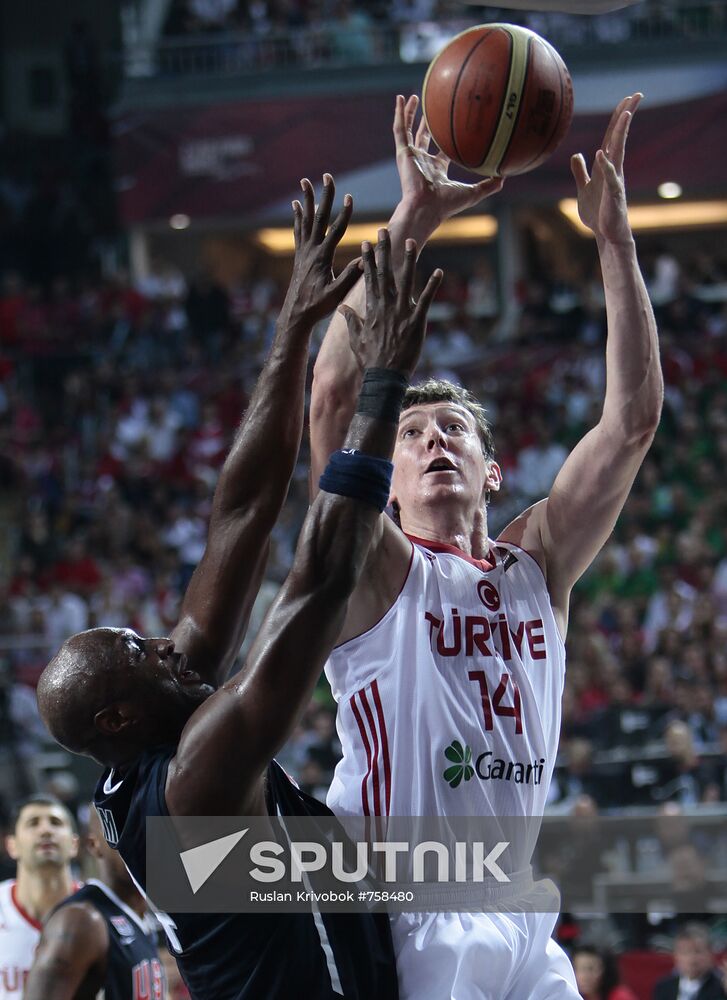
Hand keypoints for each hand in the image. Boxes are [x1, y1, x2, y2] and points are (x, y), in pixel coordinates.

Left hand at [283, 174, 361, 327]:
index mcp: (322, 258)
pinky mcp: (299, 255)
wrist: (295, 315)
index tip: (350, 197)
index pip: (335, 231)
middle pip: (318, 217)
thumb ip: (349, 277)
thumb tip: (363, 260)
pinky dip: (298, 216)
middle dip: (324, 196)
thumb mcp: (336, 295)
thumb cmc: (317, 307)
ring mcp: (303, 251)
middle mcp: (310, 250)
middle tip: (327, 176)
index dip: (344, 214)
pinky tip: (296, 206)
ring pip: (306, 220)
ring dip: (307, 200)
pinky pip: (298, 230)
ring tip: (305, 181)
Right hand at [339, 229, 441, 378]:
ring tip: (411, 241)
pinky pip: (426, 299)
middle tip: (384, 230)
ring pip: (406, 281)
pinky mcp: (417, 321)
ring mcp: (402, 312)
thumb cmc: (369, 358)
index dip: (368, 259)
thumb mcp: (355, 337)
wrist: (383, 376)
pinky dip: (432, 285)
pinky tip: (438, 271)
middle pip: (385, 272)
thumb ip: (350, 319)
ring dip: (409, 260)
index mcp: (372, 308)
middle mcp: (386, 305)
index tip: (366, 242)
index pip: (369, 278)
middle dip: (385, 250)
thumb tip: (342, 308)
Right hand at [394, 94, 503, 228]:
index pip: (441, 150)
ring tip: (414, 97)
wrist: (426, 208)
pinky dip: (399, 114)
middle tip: (432, 106)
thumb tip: (505, 176)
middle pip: (424, 137)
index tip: (451, 124)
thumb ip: (489, 185)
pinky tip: (399, 99)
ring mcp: (411, 156)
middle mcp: (423, 161)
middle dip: (427, 123)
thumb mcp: (473, 192)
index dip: (445, 138)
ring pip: (409, 130)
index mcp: (437, 169)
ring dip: (410, 114)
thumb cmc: (446, 204)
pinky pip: (400, 129)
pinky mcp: (403, 153)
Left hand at [570, 94, 640, 246]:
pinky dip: (606, 166)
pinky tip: (601, 154)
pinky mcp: (613, 196)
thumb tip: (577, 155)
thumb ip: (581, 171)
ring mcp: (615, 181)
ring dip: (621, 134)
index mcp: (606, 166)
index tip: (627, 99)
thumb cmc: (598, 213)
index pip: (612, 138)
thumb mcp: (584, 188)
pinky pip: (610, 179)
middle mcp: (613, 170)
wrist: (605, 235)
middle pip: (619, 138)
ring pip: (618, 153)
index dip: (618, 119)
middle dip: (626, 117)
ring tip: (626, 115)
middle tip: (636, 94)